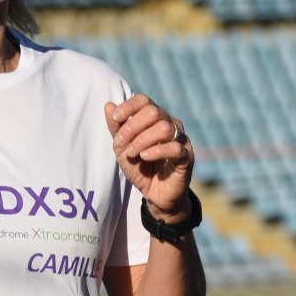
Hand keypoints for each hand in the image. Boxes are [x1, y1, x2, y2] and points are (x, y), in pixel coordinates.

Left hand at [105, 94, 193, 221]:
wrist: (155, 195)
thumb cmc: (140, 168)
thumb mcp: (122, 149)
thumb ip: (116, 128)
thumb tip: (108, 105)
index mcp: (155, 119)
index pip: (145, 100)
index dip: (129, 106)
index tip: (115, 118)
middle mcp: (170, 124)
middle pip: (154, 111)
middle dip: (132, 126)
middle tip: (121, 143)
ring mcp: (181, 140)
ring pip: (164, 128)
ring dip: (142, 140)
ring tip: (132, 154)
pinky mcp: (187, 157)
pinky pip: (175, 147)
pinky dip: (156, 151)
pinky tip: (145, 157)